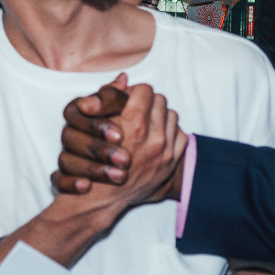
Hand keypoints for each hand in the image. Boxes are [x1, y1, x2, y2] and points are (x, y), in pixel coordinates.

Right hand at [53, 74, 185, 200]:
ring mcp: (165, 151)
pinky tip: (155, 137)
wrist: (102, 197)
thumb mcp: (94, 124)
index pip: (145, 90)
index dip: (134, 92)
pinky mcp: (171, 162)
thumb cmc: (93, 160)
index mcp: (134, 123)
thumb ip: (109, 97)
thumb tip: (124, 77)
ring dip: (160, 117)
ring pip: (172, 115)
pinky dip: (170, 133)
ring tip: (146, 125)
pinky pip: (181, 134)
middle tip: (136, 111)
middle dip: (148, 103)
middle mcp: (153, 137)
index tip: (127, 99)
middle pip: (160, 100)